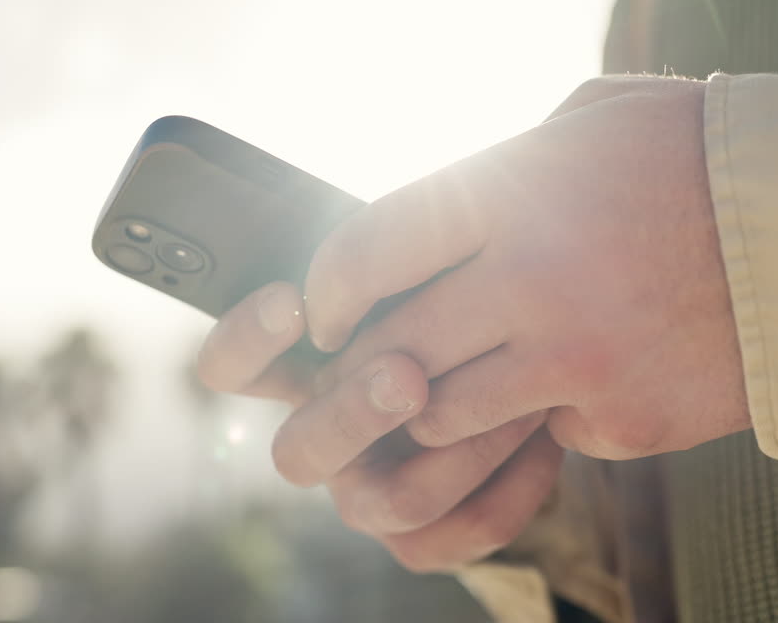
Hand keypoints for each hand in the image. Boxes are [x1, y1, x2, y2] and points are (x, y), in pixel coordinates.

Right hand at [195, 281, 562, 570]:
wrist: (538, 347)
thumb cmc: (467, 291)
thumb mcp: (426, 263)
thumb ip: (389, 255)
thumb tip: (372, 243)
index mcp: (304, 370)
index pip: (229, 367)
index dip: (245, 341)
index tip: (293, 300)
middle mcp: (327, 437)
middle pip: (296, 456)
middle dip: (352, 415)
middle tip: (408, 372)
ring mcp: (372, 493)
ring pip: (387, 506)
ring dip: (457, 451)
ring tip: (519, 405)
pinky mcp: (430, 535)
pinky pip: (460, 535)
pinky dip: (512, 488)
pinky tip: (548, 432)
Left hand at [298, 75, 749, 461]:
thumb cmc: (696, 153)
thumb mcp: (589, 120)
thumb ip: (500, 165)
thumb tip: (432, 217)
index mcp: (513, 193)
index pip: (371, 248)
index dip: (327, 288)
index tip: (323, 310)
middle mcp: (534, 283)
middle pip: (392, 352)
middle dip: (359, 370)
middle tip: (363, 366)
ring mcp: (579, 363)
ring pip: (445, 418)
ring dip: (436, 405)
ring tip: (456, 379)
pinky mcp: (622, 421)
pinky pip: (542, 437)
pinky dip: (542, 416)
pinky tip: (578, 376)